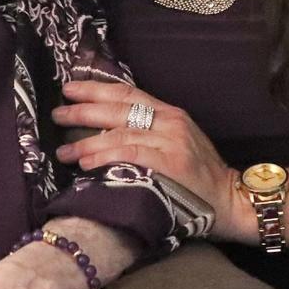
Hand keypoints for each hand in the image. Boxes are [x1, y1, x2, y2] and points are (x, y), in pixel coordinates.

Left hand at [50, 80, 254, 242]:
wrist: (231, 200)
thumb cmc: (199, 177)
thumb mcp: (176, 142)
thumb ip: (147, 131)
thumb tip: (102, 130)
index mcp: (169, 112)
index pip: (127, 92)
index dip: (95, 89)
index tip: (69, 89)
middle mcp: (170, 121)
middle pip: (118, 109)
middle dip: (83, 110)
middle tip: (57, 114)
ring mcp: (172, 140)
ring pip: (120, 133)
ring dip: (86, 142)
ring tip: (64, 151)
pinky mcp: (172, 162)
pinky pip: (130, 154)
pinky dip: (105, 156)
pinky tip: (86, 163)